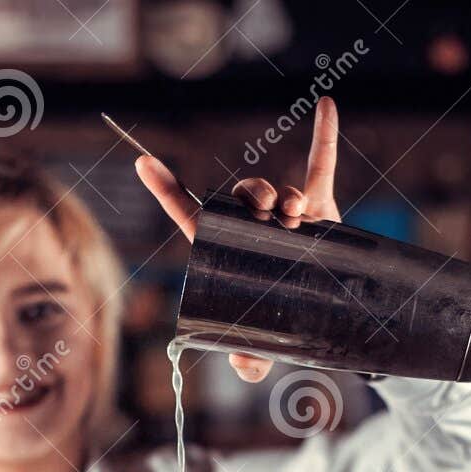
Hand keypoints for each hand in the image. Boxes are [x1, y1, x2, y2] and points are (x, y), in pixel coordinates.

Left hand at [135, 96, 342, 382]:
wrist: (324, 322)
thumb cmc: (280, 333)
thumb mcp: (260, 354)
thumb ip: (247, 361)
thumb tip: (245, 362)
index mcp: (227, 250)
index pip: (191, 215)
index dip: (166, 189)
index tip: (144, 162)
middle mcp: (253, 228)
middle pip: (240, 196)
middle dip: (251, 196)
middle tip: (266, 214)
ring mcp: (287, 217)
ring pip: (278, 190)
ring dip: (285, 194)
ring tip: (295, 215)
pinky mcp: (322, 210)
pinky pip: (321, 169)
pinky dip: (324, 140)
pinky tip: (326, 108)